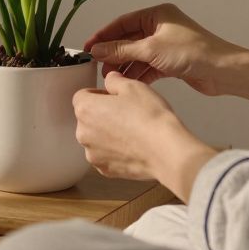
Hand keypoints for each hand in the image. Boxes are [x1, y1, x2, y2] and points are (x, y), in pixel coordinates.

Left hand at [72, 71, 217, 201]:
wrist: (165, 151)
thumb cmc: (150, 119)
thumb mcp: (133, 86)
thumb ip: (114, 80)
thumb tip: (111, 80)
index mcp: (86, 109)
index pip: (82, 96)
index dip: (99, 94)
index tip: (113, 97)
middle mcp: (83, 133)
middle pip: (88, 119)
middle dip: (103, 115)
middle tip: (126, 113)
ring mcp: (93, 154)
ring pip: (96, 138)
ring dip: (108, 134)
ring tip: (132, 131)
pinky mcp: (105, 169)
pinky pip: (105, 156)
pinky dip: (115, 151)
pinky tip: (133, 146)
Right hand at [83, 3, 241, 96]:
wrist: (222, 71)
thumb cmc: (194, 52)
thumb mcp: (151, 50)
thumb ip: (121, 50)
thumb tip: (98, 50)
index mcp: (157, 14)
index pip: (123, 22)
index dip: (104, 35)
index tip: (89, 47)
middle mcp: (161, 26)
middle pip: (129, 39)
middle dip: (114, 53)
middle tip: (98, 65)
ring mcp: (166, 45)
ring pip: (137, 54)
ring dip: (125, 66)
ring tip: (111, 78)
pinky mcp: (171, 61)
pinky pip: (148, 66)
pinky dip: (138, 74)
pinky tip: (127, 83)